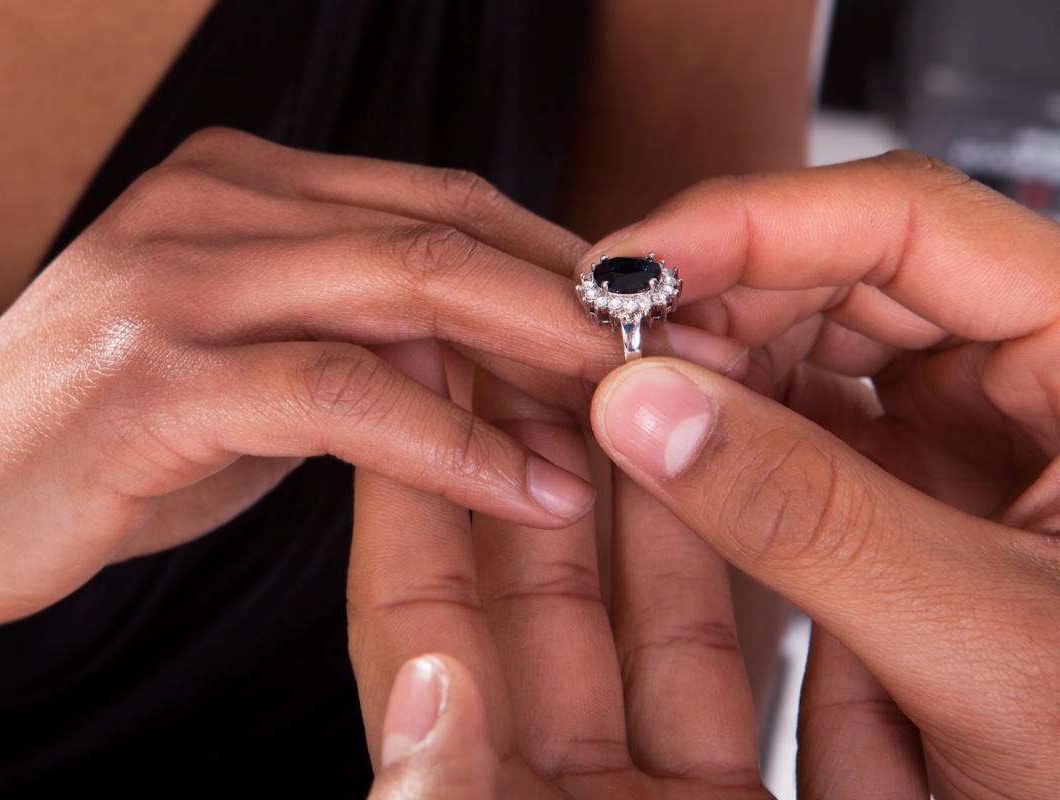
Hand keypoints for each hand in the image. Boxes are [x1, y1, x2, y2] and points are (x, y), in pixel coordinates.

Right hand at [0, 129, 744, 631]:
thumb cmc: (108, 439)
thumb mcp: (255, 371)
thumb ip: (367, 345)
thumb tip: (507, 363)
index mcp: (248, 186)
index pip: (449, 204)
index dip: (568, 266)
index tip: (668, 328)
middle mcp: (216, 204)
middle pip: (450, 228)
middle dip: (586, 300)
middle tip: (700, 362)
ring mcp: (180, 278)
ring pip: (411, 287)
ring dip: (544, 356)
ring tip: (647, 418)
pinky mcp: (154, 375)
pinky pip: (341, 391)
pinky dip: (453, 439)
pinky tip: (537, 483)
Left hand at [351, 341, 772, 798]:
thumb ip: (450, 799)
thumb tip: (427, 687)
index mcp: (478, 798)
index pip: (416, 616)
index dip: (410, 487)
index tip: (408, 371)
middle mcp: (552, 784)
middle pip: (526, 587)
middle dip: (527, 448)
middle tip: (525, 333)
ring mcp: (645, 789)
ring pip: (635, 606)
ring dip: (640, 486)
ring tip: (632, 370)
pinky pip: (728, 665)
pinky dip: (736, 564)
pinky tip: (735, 470)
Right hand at [591, 151, 1059, 798]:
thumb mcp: (978, 635)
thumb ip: (805, 517)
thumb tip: (646, 410)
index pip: (911, 222)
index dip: (754, 224)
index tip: (632, 263)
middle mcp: (1038, 363)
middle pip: (853, 266)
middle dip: (722, 296)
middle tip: (614, 342)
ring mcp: (981, 421)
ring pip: (825, 336)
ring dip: (721, 359)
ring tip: (639, 395)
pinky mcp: (931, 478)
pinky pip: (819, 416)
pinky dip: (741, 426)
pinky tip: (685, 441)